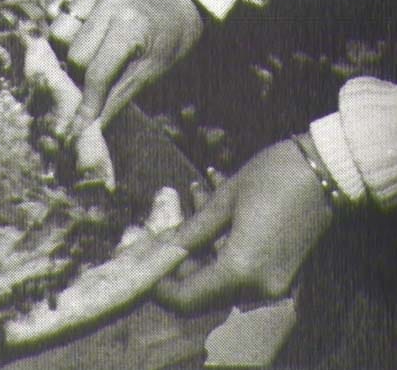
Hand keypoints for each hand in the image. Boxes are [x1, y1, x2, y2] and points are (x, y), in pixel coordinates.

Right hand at [48, 0, 203, 133]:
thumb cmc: (173, 38)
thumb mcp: (155, 71)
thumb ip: (120, 96)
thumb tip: (92, 127)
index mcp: (130, 25)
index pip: (96, 72)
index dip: (87, 102)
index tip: (78, 125)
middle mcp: (109, 1)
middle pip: (72, 53)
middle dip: (79, 74)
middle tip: (93, 81)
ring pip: (58, 30)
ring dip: (67, 49)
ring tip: (87, 54)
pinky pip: (57, 8)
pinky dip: (63, 24)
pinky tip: (82, 31)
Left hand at [156, 137, 333, 311]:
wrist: (328, 171)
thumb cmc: (274, 178)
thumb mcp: (224, 200)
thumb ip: (190, 232)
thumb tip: (160, 250)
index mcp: (241, 270)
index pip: (187, 298)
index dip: (159, 287)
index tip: (142, 262)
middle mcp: (259, 287)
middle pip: (202, 290)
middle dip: (176, 263)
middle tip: (158, 230)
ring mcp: (273, 283)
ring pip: (218, 276)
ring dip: (197, 246)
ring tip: (189, 198)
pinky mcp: (280, 272)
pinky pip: (239, 267)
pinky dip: (219, 244)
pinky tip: (207, 200)